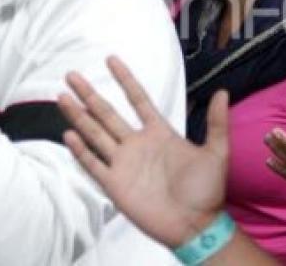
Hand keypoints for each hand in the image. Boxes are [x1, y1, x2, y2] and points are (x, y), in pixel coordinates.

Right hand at [57, 56, 228, 248]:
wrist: (195, 225)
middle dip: (89, 94)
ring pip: (95, 133)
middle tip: (71, 74)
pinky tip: (68, 134)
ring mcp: (123, 163)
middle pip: (107, 113)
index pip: (138, 99)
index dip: (125, 79)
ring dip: (78, 115)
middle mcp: (137, 144)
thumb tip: (223, 92)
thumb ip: (216, 123)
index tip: (111, 59)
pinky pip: (93, 164)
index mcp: (159, 132)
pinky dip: (80, 150)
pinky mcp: (115, 184)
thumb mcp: (216, 152)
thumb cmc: (207, 190)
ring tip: (61, 96)